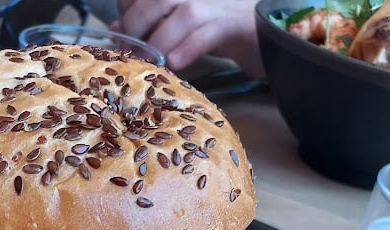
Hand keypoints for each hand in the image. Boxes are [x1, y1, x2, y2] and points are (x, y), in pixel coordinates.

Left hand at [110, 0, 262, 77]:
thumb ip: (154, 23)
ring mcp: (219, 5)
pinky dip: (189, 48)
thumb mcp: (184, 25)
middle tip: (130, 53)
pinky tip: (175, 63)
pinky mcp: (236, 25)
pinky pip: (209, 33)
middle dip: (137, 24)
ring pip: (184, 14)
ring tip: (150, 62)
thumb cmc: (222, 31)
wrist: (272, 36)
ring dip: (160, 40)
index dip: (128, 8)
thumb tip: (117, 27)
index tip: (120, 33)